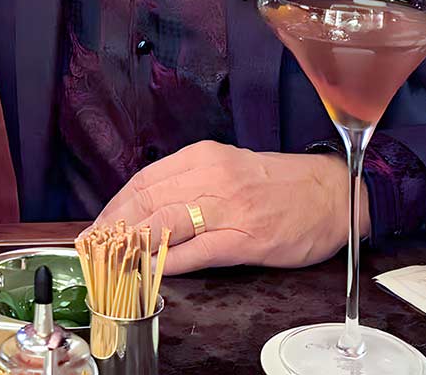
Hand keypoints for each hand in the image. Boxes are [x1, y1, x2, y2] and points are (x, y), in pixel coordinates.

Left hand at [95, 141, 366, 273]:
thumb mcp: (228, 166)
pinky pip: (197, 251)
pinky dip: (167, 261)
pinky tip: (149, 269)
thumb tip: (146, 204)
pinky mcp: (246, 239)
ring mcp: (229, 208)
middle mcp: (212, 177)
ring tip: (111, 259)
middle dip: (113, 226)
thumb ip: (189, 181)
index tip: (97, 224)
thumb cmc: (279, 183)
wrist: (332, 194)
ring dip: (132, 243)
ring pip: (165, 224)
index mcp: (204, 157)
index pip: (145, 180)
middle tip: (93, 246)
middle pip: (147, 200)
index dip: (115, 205)